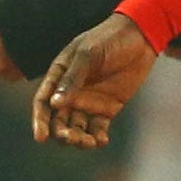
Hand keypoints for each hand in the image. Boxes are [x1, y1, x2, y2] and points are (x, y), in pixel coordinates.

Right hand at [31, 13, 157, 148]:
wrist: (140, 37)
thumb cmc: (108, 39)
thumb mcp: (88, 55)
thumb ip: (72, 79)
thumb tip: (54, 104)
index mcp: (59, 75)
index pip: (43, 102)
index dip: (40, 120)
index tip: (41, 138)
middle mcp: (71, 92)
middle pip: (58, 120)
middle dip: (61, 133)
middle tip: (70, 137)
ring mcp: (89, 101)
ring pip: (77, 128)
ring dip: (79, 139)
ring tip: (89, 142)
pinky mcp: (107, 108)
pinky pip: (98, 128)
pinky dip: (98, 138)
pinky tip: (101, 141)